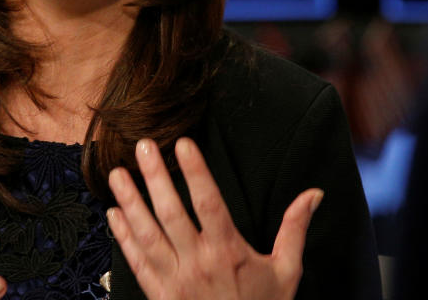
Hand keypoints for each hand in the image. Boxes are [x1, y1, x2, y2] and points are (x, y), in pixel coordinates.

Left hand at [107, 137, 322, 299]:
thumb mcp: (286, 271)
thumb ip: (294, 229)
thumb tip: (314, 194)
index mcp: (228, 252)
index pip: (209, 203)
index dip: (195, 172)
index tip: (183, 144)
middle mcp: (198, 263)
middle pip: (172, 213)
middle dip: (155, 177)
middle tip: (143, 145)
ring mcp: (175, 280)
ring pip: (147, 234)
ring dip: (130, 202)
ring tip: (117, 174)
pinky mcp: (159, 295)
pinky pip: (137, 262)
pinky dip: (123, 237)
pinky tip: (113, 213)